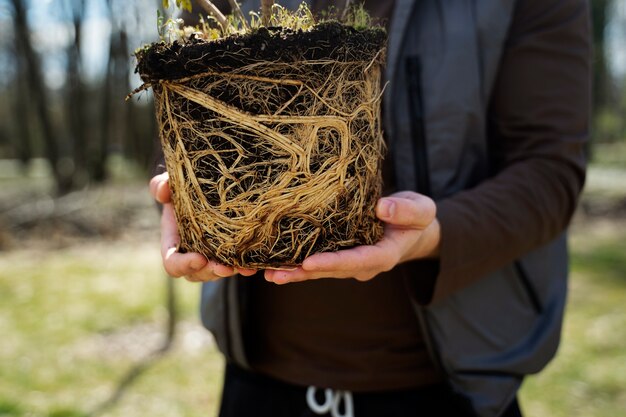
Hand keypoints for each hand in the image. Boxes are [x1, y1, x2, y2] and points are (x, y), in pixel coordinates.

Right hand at [149, 172, 256, 281]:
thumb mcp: (171, 183)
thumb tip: (163, 191)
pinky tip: (254, 265)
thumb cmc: (183, 187)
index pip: (173, 263)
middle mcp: (191, 254)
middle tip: (225, 268)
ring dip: (230, 272)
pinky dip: (244, 267)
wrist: (205, 187)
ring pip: (218, 273)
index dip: (184, 265)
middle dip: (211, 272)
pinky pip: (235, 266)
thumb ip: (161, 185)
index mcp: (174, 243)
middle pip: (198, 274)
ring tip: (244, 268)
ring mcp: (210, 256)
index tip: (199, 259)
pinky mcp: (228, 253)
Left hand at [264, 191, 439, 283]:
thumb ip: (406, 211)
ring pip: (319, 269)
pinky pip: (316, 260)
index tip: (309, 262)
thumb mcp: (421, 210)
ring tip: (267, 273)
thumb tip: (382, 207)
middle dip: (303, 273)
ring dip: (293, 272)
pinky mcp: (339, 254)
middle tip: (275, 274)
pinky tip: (272, 262)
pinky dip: (295, 262)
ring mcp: (349, 262)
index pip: (356, 261)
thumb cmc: (415, 217)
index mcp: (382, 255)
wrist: (410, 227)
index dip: (333, 263)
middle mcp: (362, 264)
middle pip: (330, 270)